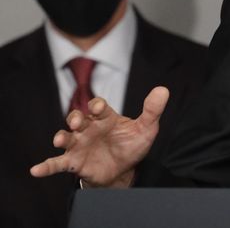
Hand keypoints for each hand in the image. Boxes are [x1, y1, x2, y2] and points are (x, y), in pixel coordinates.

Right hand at [30, 86, 168, 187]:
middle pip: (78, 119)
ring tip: (61, 139)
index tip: (98, 108)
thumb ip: (152, 110)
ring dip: (62, 137)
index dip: (97, 106)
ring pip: (66, 137)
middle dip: (75, 118)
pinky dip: (46, 167)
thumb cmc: (132, 145)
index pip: (98, 107)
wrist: (124, 170)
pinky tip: (36, 171)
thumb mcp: (146, 129)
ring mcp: (79, 144)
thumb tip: (163, 90)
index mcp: (105, 117)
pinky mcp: (73, 162)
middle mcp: (89, 128)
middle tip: (77, 121)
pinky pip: (57, 163)